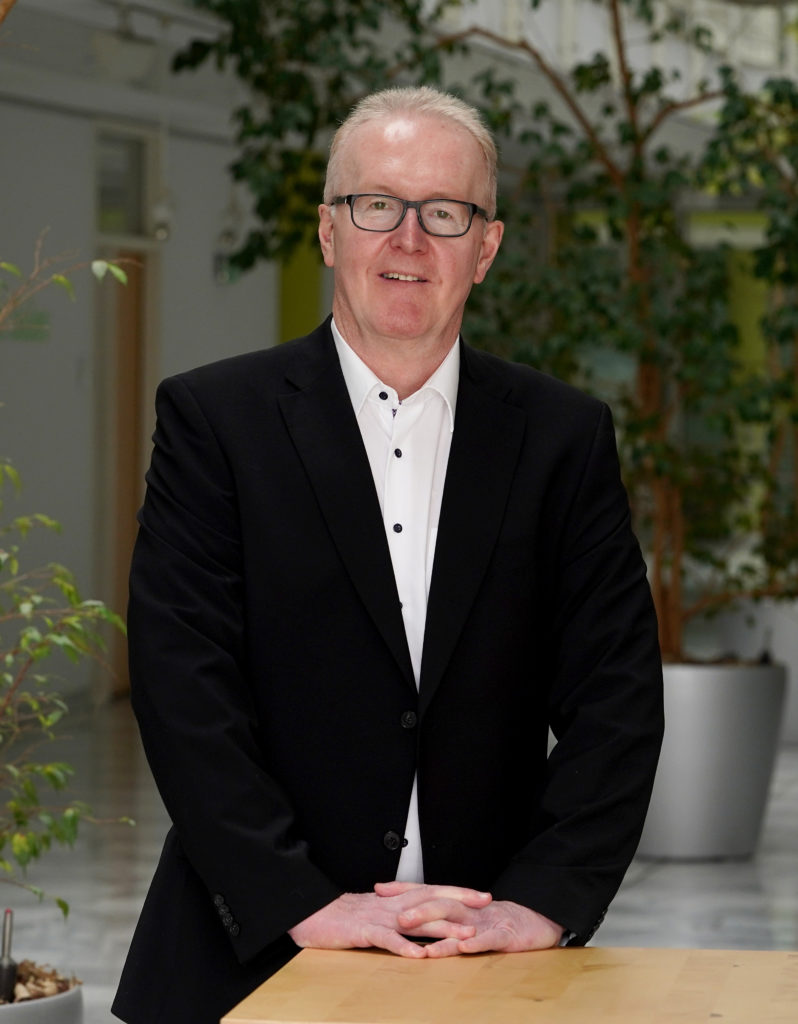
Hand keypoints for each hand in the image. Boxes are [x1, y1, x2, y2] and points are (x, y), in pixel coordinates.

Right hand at [287, 884, 491, 958]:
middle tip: (486, 903)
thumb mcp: (376, 913)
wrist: (311, 912)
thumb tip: (422, 922)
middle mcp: (392, 905)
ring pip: (415, 921)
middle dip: (459, 901)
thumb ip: (398, 915)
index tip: (482, 895)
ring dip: (441, 928)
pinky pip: (386, 940)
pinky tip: (418, 955)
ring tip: (465, 935)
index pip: (432, 891)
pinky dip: (403, 946)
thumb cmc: (342, 917)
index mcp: (395, 900)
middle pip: (431, 899)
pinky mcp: (363, 932)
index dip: (457, 892)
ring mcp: (379, 918)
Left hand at [377, 881, 563, 956]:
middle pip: (440, 904)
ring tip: (417, 931)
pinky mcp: (505, 937)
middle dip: (417, 908)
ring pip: (459, 920)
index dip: (403, 889)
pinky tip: (462, 946)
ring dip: (437, 925)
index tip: (378, 889)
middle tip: (396, 915)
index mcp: (459, 903)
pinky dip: (475, 942)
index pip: (427, 892)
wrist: (537, 922)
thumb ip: (442, 916)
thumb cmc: (498, 922)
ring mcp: (486, 921)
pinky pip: (488, 940)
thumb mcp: (468, 918)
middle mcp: (469, 909)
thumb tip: (410, 914)